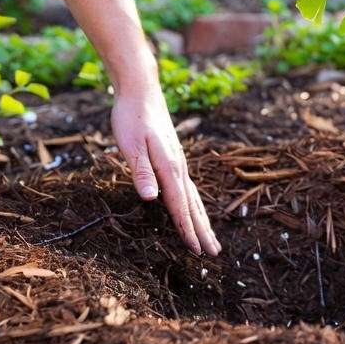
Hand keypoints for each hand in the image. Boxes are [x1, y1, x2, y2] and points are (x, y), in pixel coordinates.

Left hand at [111, 85, 220, 255]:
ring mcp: (178, 162)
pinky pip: (188, 188)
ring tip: (210, 238)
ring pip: (193, 197)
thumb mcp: (130, 145)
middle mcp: (179, 166)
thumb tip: (152, 199)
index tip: (196, 251)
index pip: (179, 205)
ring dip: (202, 219)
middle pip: (193, 205)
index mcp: (169, 167)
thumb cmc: (132, 117)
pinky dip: (194, 204)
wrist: (141, 90)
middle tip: (215, 253)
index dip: (187, 229)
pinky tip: (194, 209)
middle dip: (203, 230)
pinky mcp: (174, 157)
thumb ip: (141, 172)